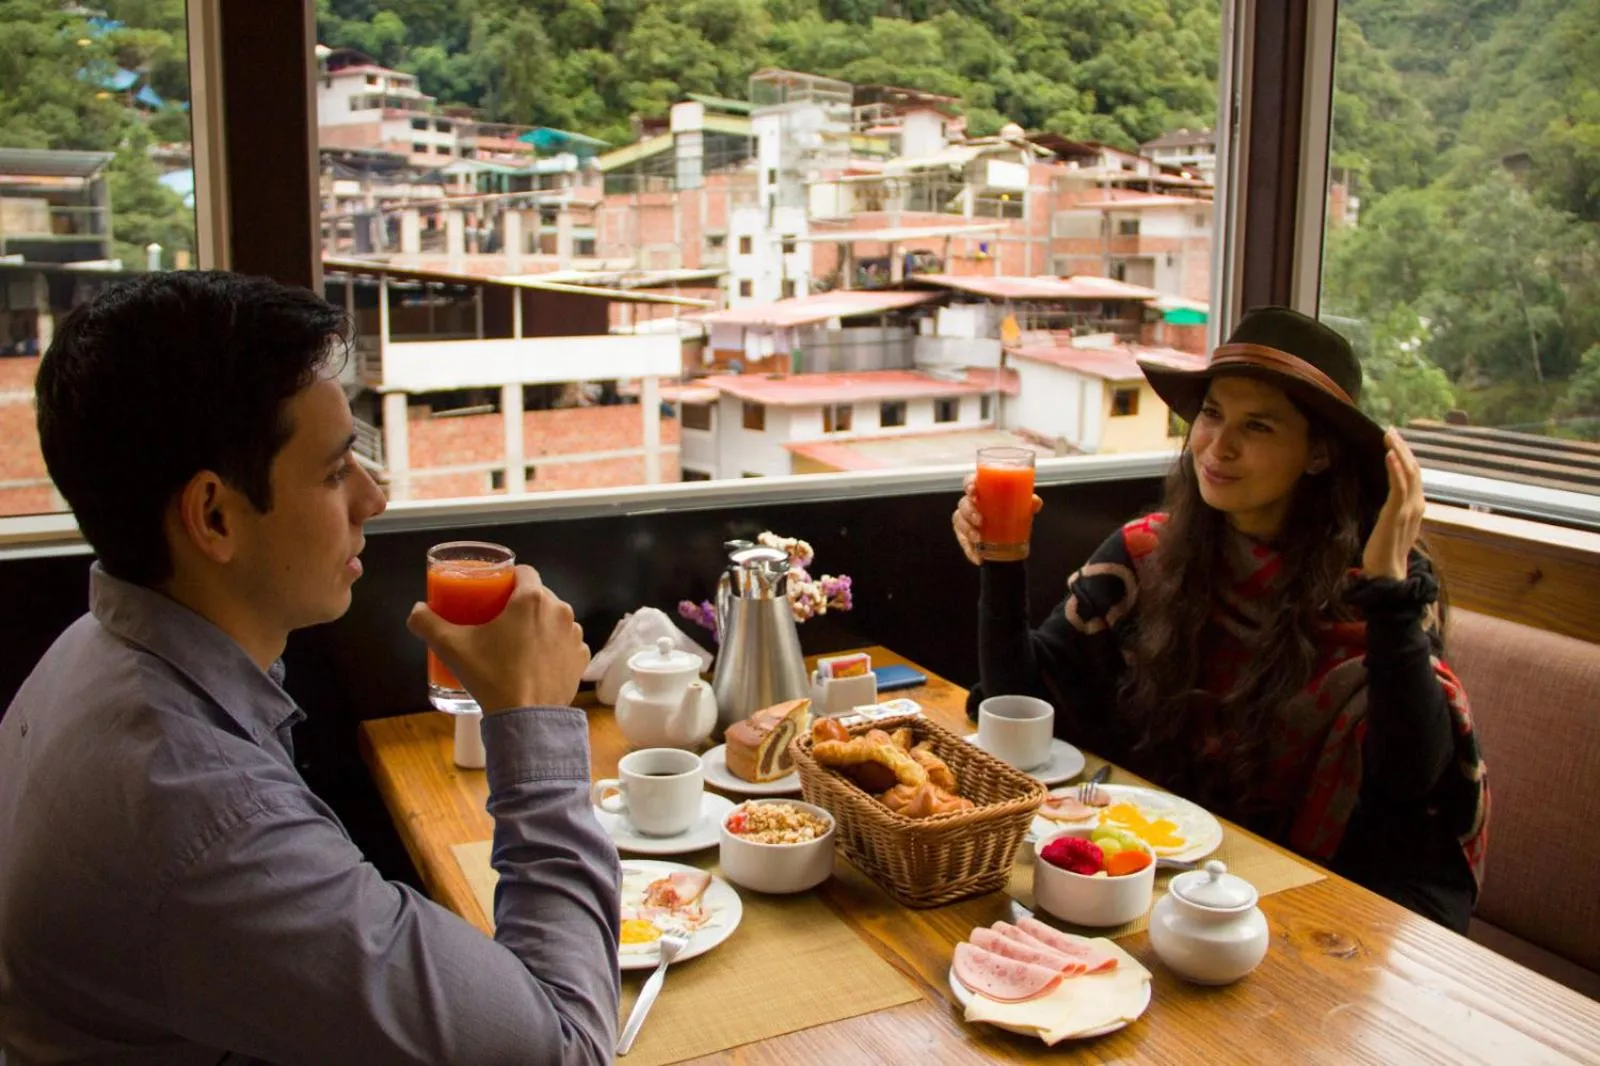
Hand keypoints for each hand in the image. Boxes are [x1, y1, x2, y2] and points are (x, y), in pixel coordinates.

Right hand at [408, 565, 589, 712]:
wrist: (526, 719)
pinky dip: (554, 647)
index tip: (495, 593)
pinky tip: (537, 661)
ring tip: (518, 643)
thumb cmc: (491, 676)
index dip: (508, 579)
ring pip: (554, 618)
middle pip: (539, 596)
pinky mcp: (581, 657)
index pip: (524, 572)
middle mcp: (560, 611)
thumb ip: (428, 623)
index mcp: (532, 599)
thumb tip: (416, 610)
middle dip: (521, 604)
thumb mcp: (452, 647)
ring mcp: (574, 635)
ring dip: (539, 625)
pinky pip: (566, 642)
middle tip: (500, 622)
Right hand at [952, 472, 1042, 565]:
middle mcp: (971, 503)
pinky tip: (978, 557)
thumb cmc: (1013, 512)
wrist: (1012, 535)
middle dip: (969, 511)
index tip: (974, 491)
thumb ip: (1030, 502)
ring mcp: (966, 519)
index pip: (970, 482)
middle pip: (963, 503)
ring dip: (967, 530)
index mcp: (983, 491)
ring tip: (978, 538)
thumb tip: (1035, 502)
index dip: (969, 484)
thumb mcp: (1023, 507)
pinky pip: (963, 541)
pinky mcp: (965, 535)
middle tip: (980, 520)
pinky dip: (969, 550)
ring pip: (959, 520)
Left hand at [1361, 429, 1424, 580]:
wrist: (1387, 573)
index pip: (1413, 475)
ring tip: (1390, 435)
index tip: (1393, 440)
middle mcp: (1416, 505)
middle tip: (1391, 430)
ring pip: (1409, 473)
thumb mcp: (1391, 525)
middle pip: (1414, 469)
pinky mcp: (1397, 514)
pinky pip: (1399, 487)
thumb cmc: (1385, 551)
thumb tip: (1387, 499)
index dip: (1405, 456)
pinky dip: (1396, 468)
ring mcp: (1409, 509)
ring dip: (1399, 451)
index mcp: (1415, 507)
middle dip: (1403, 448)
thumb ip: (1393, 510)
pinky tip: (1390, 455)